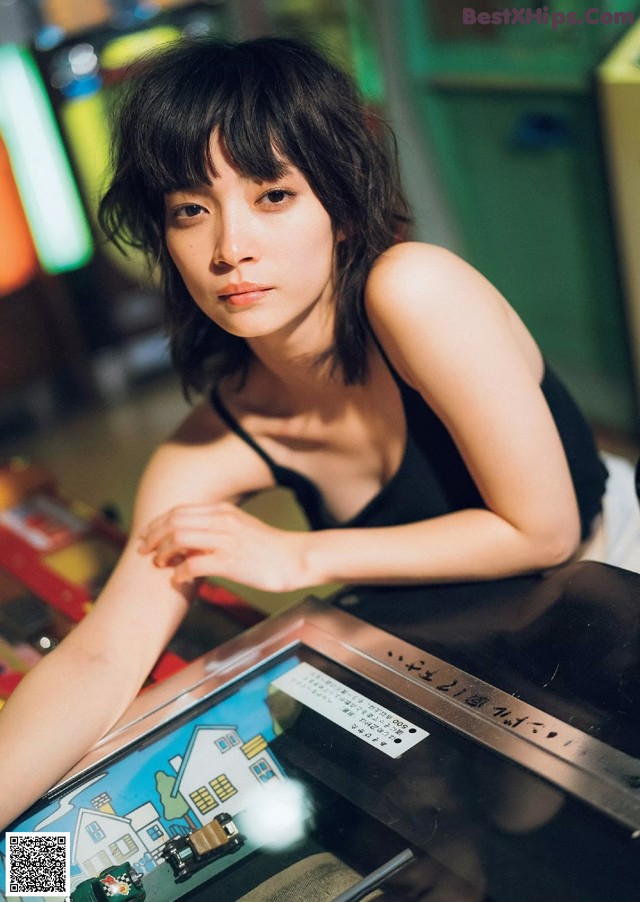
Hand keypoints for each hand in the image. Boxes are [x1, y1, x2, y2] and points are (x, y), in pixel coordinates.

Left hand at [138, 502, 308, 592]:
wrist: (295, 558)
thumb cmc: (268, 548)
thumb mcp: (240, 527)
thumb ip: (216, 528)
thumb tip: (189, 541)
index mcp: (222, 510)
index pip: (178, 511)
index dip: (157, 524)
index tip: (146, 537)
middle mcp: (222, 521)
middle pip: (173, 521)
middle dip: (153, 537)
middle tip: (144, 552)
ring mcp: (226, 540)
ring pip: (179, 538)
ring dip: (163, 553)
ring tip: (160, 564)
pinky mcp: (231, 562)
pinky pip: (194, 564)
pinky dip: (179, 573)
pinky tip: (178, 580)